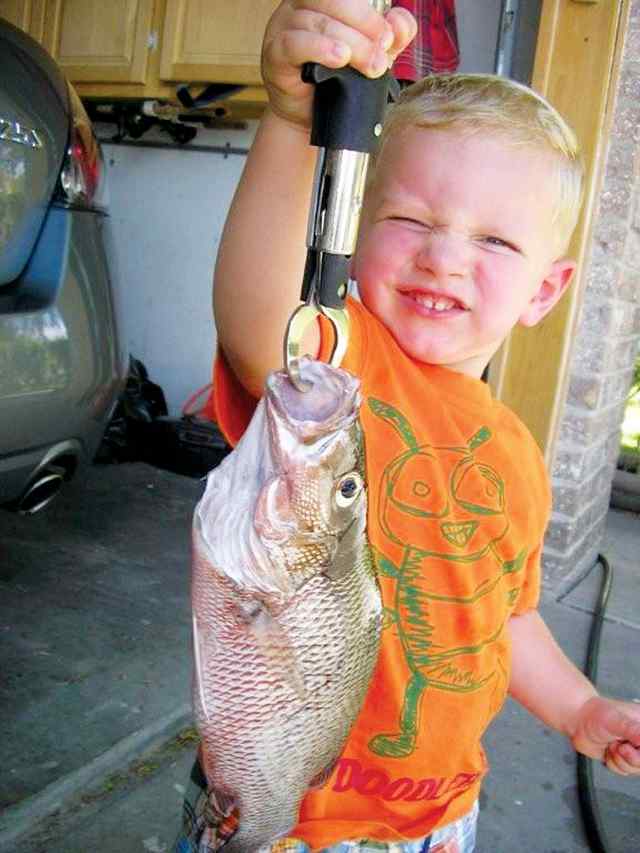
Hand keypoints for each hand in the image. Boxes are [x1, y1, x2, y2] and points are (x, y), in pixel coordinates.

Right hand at [261, 0, 416, 128]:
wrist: (312, 118)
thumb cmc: (337, 82)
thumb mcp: (370, 57)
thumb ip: (390, 38)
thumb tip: (400, 23)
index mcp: (323, 1)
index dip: (368, 10)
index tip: (389, 36)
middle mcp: (300, 6)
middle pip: (332, 0)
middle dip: (365, 26)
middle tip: (382, 53)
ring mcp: (283, 27)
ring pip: (317, 22)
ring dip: (350, 43)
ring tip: (370, 66)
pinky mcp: (274, 54)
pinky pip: (294, 43)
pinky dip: (319, 48)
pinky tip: (339, 58)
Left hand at [571, 695, 639, 775]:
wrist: (577, 721)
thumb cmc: (595, 714)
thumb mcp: (616, 721)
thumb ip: (633, 731)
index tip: (629, 748)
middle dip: (632, 758)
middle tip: (621, 747)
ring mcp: (633, 748)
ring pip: (636, 768)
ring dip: (621, 761)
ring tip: (612, 746)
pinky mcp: (622, 758)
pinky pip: (624, 771)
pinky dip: (614, 764)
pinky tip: (608, 751)